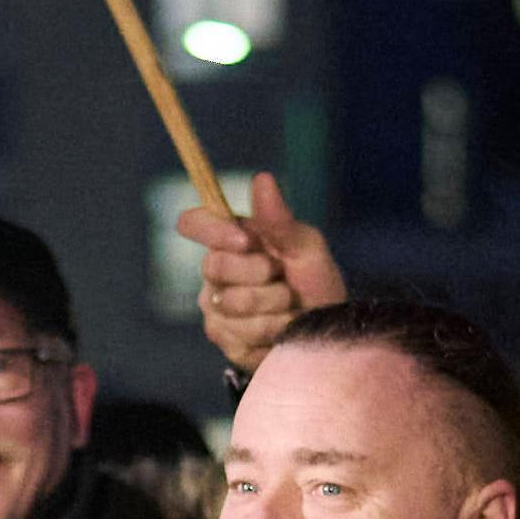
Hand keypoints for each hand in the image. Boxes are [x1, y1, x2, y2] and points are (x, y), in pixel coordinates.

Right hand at [181, 173, 346, 372]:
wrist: (326, 331)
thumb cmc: (315, 282)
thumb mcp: (306, 247)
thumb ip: (279, 220)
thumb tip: (261, 178)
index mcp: (230, 240)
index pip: (194, 223)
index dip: (212, 231)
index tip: (246, 242)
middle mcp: (215, 273)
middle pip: (215, 266)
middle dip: (260, 274)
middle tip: (284, 278)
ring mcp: (215, 308)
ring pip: (232, 304)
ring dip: (274, 306)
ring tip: (289, 307)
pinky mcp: (225, 340)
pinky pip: (241, 334)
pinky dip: (273, 331)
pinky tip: (282, 330)